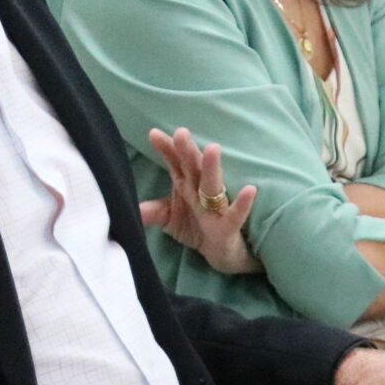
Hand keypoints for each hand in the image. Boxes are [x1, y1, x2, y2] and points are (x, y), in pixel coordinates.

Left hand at [141, 127, 259, 274]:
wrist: (222, 253)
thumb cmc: (197, 227)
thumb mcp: (171, 219)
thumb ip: (155, 212)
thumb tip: (134, 210)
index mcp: (187, 185)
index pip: (176, 163)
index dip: (167, 149)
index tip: (154, 133)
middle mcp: (201, 191)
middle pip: (194, 167)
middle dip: (188, 150)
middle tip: (181, 132)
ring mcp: (216, 206)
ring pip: (213, 185)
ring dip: (212, 168)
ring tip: (213, 148)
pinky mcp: (229, 226)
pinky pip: (236, 214)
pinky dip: (243, 203)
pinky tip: (250, 189)